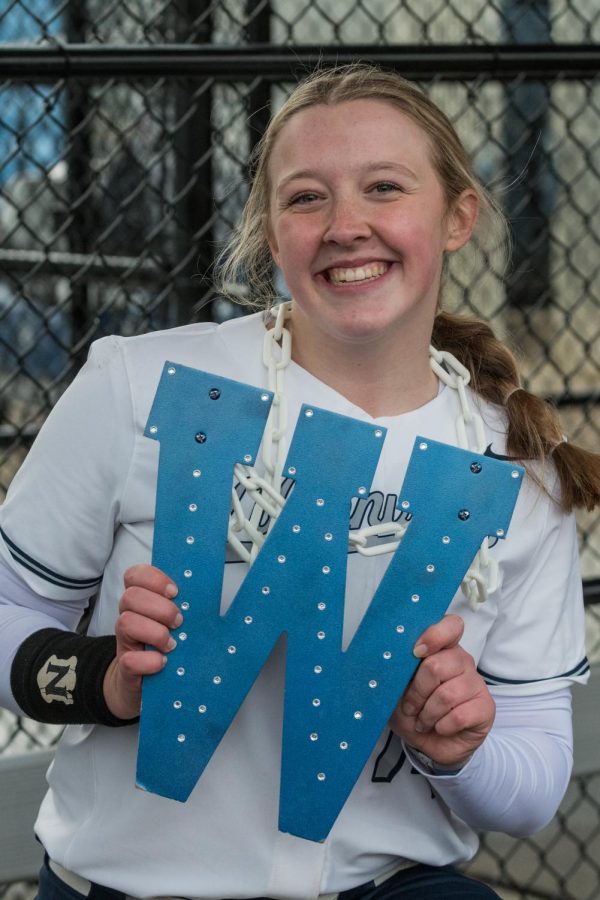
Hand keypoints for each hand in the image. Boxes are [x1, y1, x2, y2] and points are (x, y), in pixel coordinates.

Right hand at [103, 564, 179, 719]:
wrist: (144, 685)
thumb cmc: (163, 646)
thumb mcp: (173, 623)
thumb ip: (183, 607)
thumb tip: (210, 598)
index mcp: (141, 601)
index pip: (135, 575)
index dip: (153, 579)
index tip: (175, 591)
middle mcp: (129, 617)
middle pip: (131, 596)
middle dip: (160, 607)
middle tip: (179, 622)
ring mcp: (124, 642)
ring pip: (125, 622)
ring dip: (155, 632)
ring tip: (172, 644)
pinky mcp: (125, 668)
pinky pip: (129, 660)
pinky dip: (149, 661)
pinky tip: (163, 662)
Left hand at [390, 614, 494, 768]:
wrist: (429, 745)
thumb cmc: (413, 711)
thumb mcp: (396, 690)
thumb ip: (394, 671)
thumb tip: (383, 658)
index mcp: (442, 649)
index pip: (451, 625)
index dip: (434, 635)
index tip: (415, 652)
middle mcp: (462, 661)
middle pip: (436, 665)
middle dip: (417, 692)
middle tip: (410, 707)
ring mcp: (476, 683)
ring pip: (447, 694)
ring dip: (427, 714)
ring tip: (423, 721)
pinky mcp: (486, 707)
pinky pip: (459, 715)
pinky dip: (441, 726)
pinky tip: (440, 727)